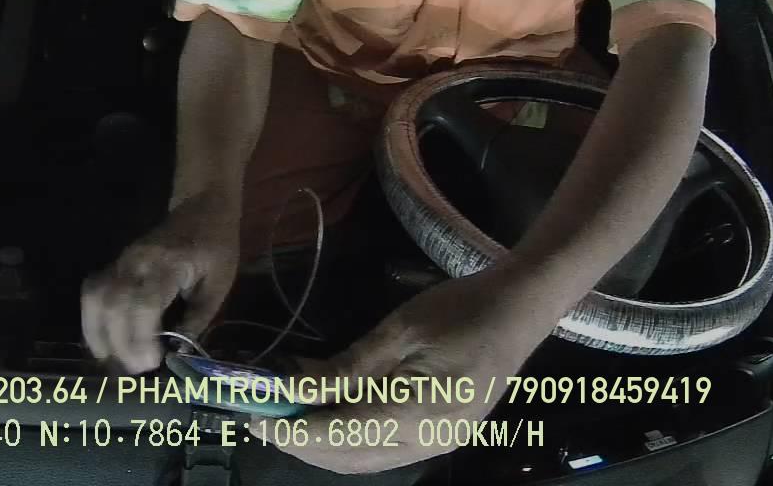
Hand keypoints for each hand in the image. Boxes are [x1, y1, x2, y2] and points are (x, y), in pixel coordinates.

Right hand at [81, 189, 239, 372]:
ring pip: (94, 298)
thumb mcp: (219, 283)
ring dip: (98, 334)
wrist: (202, 207)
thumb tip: (176, 353)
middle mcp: (136, 262)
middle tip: (137, 372)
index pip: (143, 303)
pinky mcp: (115, 265)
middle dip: (120, 343)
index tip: (152, 362)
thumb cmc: (216, 245)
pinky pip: (92, 293)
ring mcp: (122, 261)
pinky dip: (92, 320)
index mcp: (167, 265)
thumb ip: (198, 318)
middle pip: (113, 304)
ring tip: (112, 362)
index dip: (141, 337)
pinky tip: (103, 344)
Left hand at [256, 266, 561, 473]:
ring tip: (283, 421)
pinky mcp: (438, 438)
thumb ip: (346, 368)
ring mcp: (435, 446)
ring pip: (362, 462)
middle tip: (259, 419)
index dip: (291, 430)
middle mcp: (425, 443)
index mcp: (415, 416)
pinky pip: (380, 453)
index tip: (253, 418)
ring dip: (320, 447)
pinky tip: (325, 420)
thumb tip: (294, 387)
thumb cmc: (458, 311)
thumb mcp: (397, 332)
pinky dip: (346, 443)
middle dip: (299, 443)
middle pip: (346, 458)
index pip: (337, 435)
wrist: (518, 311)